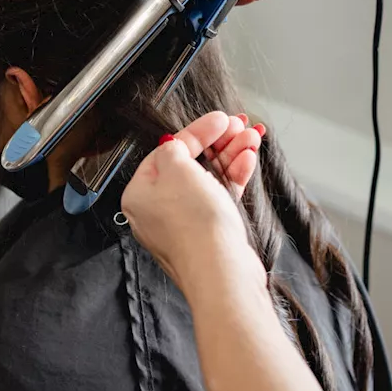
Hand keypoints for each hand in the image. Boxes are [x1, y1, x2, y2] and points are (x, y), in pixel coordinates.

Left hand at [121, 111, 266, 294]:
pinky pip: (219, 198)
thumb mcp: (177, 168)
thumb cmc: (193, 226)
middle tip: (238, 126)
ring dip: (231, 155)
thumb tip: (177, 144)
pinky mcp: (208, 233)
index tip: (219, 119)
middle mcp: (158, 210)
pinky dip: (234, 178)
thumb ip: (174, 148)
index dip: (197, 131)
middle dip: (218, 142)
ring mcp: (184, 223)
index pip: (167, 150)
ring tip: (251, 138)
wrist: (221, 271)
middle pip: (190, 163)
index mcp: (140, 194)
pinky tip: (248, 160)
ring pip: (208, 179)